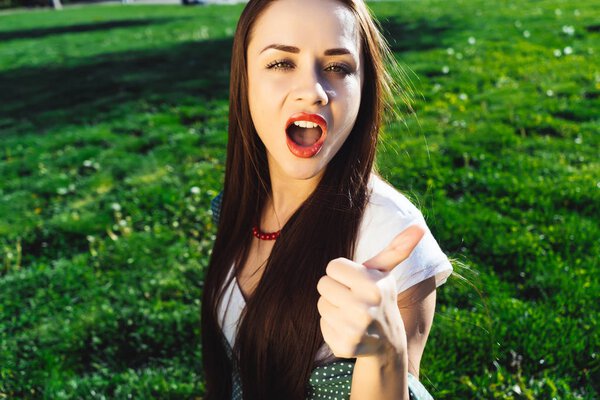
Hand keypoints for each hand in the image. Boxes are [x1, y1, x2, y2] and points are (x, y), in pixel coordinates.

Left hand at [316, 225, 424, 358]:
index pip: (332, 266)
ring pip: (321, 304)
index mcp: (373, 285)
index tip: (356, 282)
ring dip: (333, 307)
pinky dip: (332, 326)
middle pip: (323, 284)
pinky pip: (322, 325)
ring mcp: (354, 329)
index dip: (342, 273)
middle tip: (352, 298)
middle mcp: (364, 308)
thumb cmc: (380, 296)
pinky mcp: (344, 346)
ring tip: (351, 313)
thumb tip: (419, 226)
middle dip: (336, 289)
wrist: (387, 341)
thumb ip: (398, 247)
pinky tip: (348, 328)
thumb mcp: (385, 272)